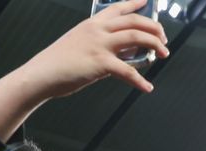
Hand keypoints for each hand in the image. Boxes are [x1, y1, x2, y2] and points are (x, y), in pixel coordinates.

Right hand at [0, 0, 168, 141]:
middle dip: (154, 28)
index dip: (135, 3)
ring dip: (155, 45)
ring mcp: (100, 45)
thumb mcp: (79, 45)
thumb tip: (121, 54)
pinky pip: (128, 71)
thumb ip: (101, 46)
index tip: (147, 2)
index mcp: (92, 24)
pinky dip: (140, 81)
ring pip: (137, 38)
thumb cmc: (56, 64)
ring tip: (164, 54)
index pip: (118, 8)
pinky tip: (147, 87)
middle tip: (164, 39)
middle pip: (135, 22)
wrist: (41, 74)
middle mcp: (98, 30)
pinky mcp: (100, 64)